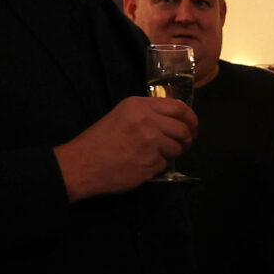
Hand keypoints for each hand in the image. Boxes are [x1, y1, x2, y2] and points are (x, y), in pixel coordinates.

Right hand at [53, 96, 197, 201]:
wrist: (81, 164)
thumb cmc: (99, 139)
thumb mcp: (122, 114)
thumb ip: (148, 113)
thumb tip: (175, 119)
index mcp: (139, 105)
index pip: (179, 107)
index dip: (190, 118)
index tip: (193, 126)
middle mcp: (148, 121)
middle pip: (183, 129)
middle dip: (187, 138)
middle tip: (183, 145)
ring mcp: (150, 143)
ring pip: (177, 148)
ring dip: (171, 154)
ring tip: (155, 156)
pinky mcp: (150, 164)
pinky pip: (164, 165)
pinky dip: (157, 167)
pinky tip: (142, 165)